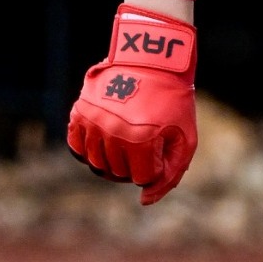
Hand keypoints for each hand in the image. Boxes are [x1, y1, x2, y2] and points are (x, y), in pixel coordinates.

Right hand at [67, 6, 198, 204]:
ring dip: (113, 158)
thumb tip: (145, 201)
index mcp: (141, 138)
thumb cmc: (174, 101)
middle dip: (135, 164)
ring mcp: (92, 121)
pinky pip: (77, 147)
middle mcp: (112, 131)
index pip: (141, 178)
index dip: (155, 166)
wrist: (154, 60)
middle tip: (147, 143)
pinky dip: (90, 149)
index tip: (162, 146)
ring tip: (128, 140)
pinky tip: (106, 138)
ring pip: (96, 163)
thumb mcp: (185, 138)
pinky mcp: (79, 112)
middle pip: (117, 173)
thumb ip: (170, 174)